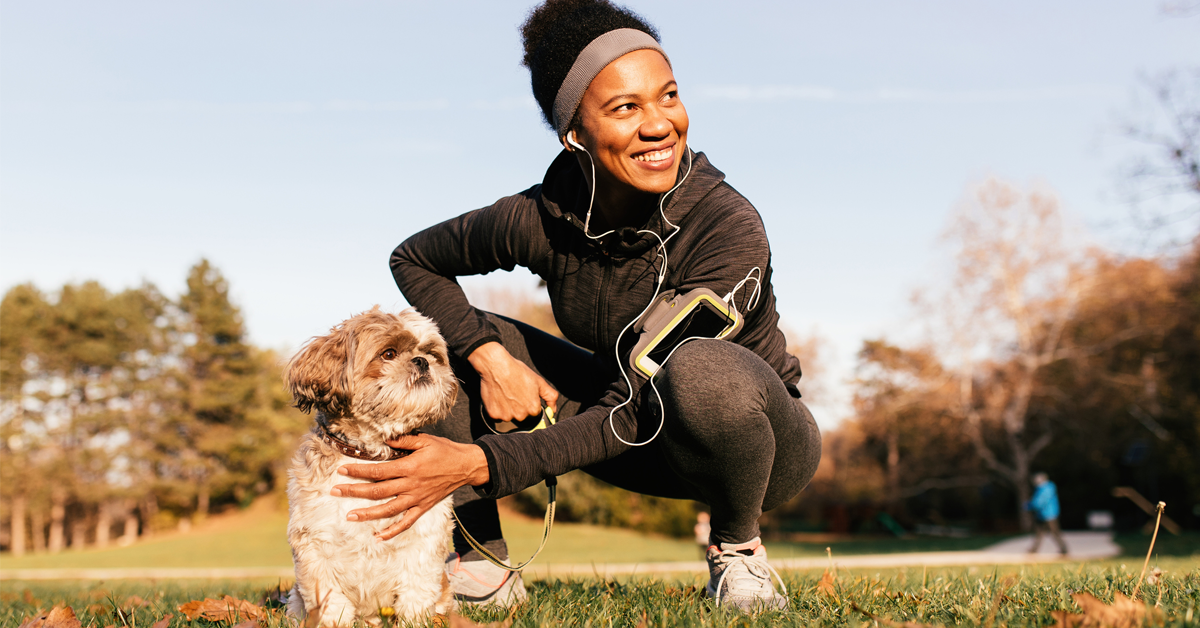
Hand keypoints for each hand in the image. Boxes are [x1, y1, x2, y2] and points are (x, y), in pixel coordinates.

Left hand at [331, 433, 488, 540]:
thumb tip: (384, 441)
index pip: (378, 471)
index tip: (342, 470)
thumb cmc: (445, 451)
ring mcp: (417, 499)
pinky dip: (392, 531)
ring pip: (388, 510)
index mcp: (410, 467)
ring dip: (367, 514)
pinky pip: (406, 522)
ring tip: (349, 516)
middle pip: (377, 492)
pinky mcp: (423, 507)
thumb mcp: (425, 440)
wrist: (466, 466)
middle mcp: (411, 485)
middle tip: (335, 491)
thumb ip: (404, 441)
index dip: (358, 471)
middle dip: (354, 491)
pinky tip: (378, 537)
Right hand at [468, 341, 558, 421]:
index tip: (525, 395)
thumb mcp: (539, 381)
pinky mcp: (494, 414)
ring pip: (509, 416)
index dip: (530, 402)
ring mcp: (506, 416)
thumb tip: (553, 409)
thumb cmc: (517, 371)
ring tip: (506, 393)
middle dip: (519, 406)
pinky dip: (497, 408)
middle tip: (515, 392)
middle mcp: (520, 415)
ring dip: (508, 408)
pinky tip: (498, 397)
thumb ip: (550, 397)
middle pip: (521, 416)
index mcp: (533, 408)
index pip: (534, 412)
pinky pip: (497, 415)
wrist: (497, 366)